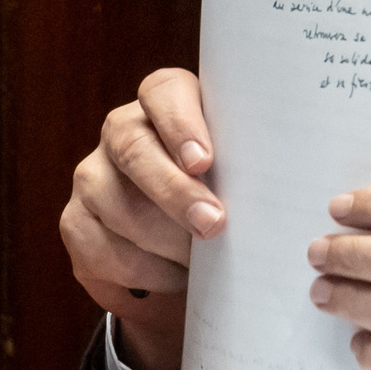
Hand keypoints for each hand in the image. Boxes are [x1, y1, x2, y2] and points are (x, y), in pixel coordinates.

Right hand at [59, 68, 223, 369]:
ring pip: (117, 206)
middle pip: (135, 149)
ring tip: (205, 260)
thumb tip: (294, 182)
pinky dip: (146, 270)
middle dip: (175, 191)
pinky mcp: (76, 223)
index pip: (163, 94)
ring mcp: (92, 175)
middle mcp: (122, 129)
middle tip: (213, 223)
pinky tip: (177, 276)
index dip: (181, 124)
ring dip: (166, 241)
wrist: (179, 241)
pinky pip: (104, 250)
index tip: (206, 160)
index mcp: (165, 102)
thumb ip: (253, 160)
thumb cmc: (226, 190)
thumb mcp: (241, 166)